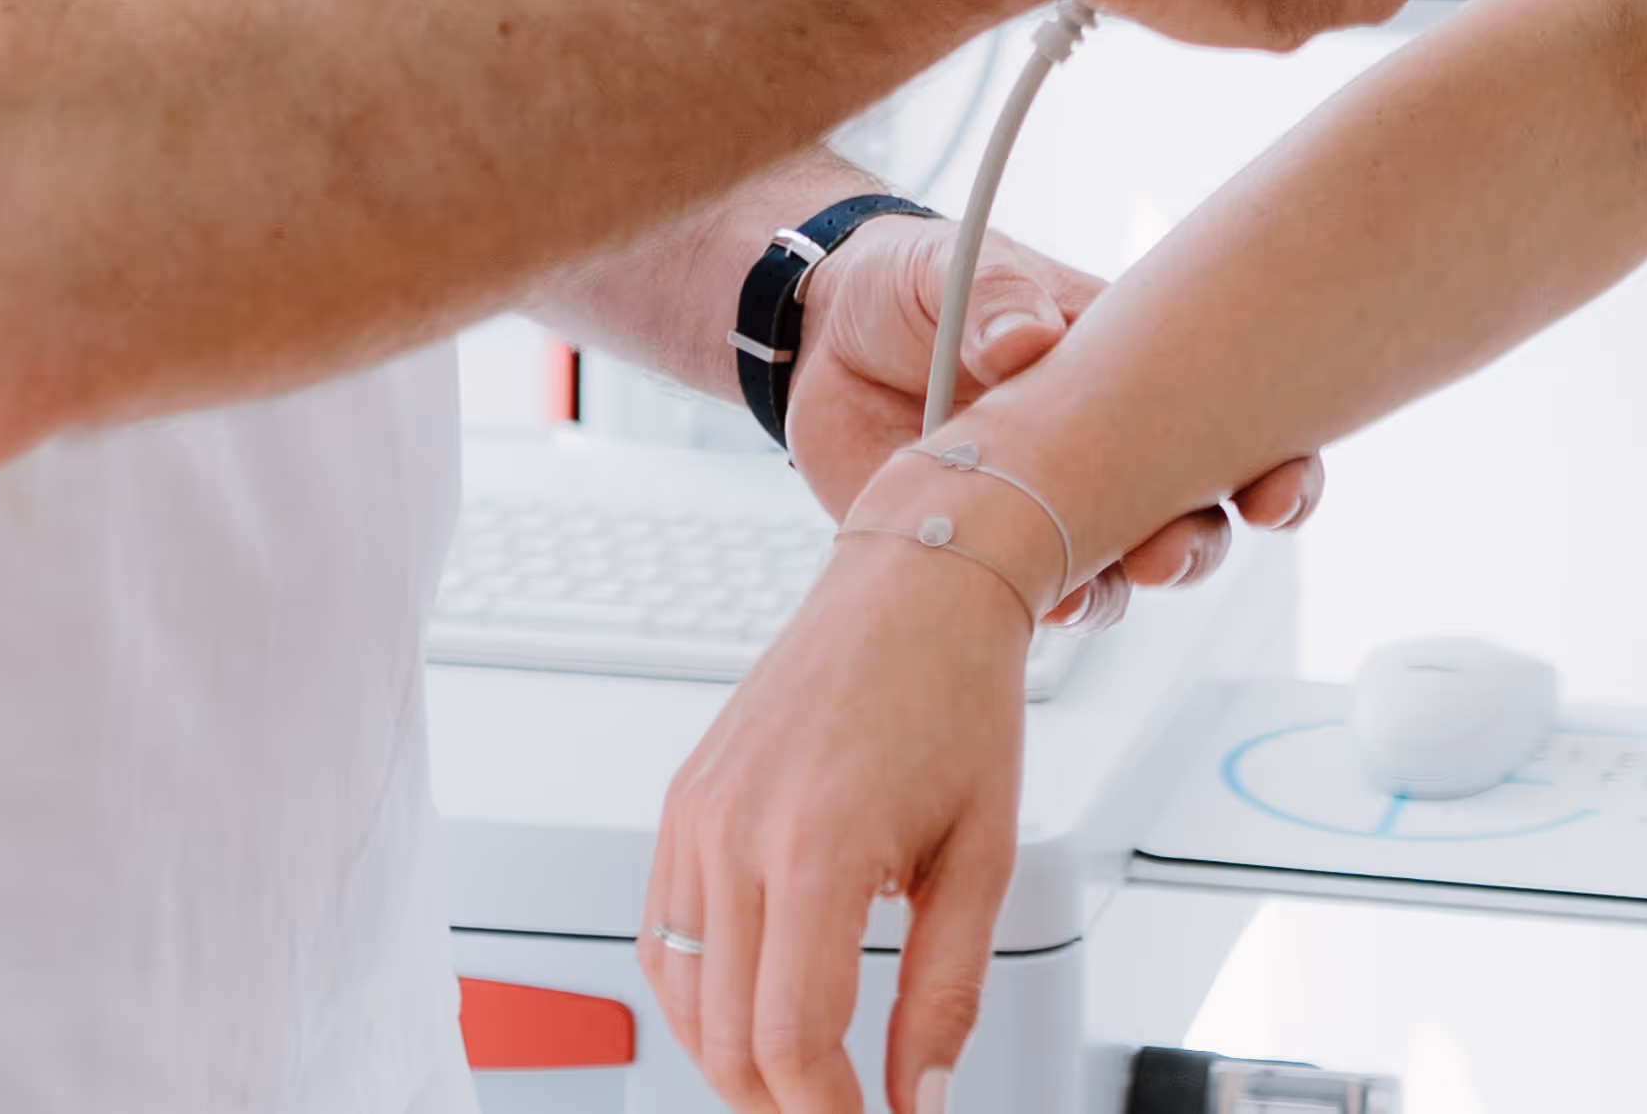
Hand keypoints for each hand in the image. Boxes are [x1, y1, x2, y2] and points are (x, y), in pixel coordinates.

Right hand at [643, 460, 1046, 1112]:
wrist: (915, 584)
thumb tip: (921, 1098)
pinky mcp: (680, 804)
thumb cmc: (957, 698)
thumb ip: (945, 993)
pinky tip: (754, 1007)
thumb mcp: (983, 857)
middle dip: (784, 1101)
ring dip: (737, 1059)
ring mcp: (694, 814)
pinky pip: (663, 939)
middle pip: (726, 1038)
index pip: (791, 1039)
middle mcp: (735, 828)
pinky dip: (699, 998)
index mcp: (817, 843)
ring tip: (807, 1074)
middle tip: (844, 1109)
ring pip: (682, 1001)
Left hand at [781, 219, 1323, 614]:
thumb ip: (998, 294)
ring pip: (1134, 566)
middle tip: (1172, 544)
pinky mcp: (995, 550)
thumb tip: (1028, 341)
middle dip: (1203, 539)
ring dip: (1138, 579)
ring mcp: (1055, 505)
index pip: (1235, 415)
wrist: (824, 338)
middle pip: (1199, 511)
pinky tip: (1051, 598)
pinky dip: (1064, 606)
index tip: (1275, 484)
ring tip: (1118, 572)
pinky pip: (1054, 599)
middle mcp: (1109, 447)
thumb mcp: (960, 264)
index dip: (1276, 459)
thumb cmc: (915, 283)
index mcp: (1130, 370)